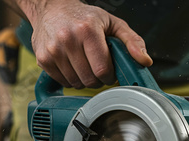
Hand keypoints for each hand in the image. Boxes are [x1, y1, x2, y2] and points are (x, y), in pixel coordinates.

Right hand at [25, 0, 152, 88]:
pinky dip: (71, 79)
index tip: (110, 72)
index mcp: (87, 30)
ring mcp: (53, 50)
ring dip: (85, 80)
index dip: (110, 76)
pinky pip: (63, 82)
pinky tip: (73, 66)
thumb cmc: (85, 17)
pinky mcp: (43, 59)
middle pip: (89, 79)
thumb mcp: (113, 23)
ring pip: (76, 83)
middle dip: (98, 79)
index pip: (102, 69)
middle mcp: (68, 39)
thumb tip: (145, 60)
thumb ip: (132, 41)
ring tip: (86, 66)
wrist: (52, 9)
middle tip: (98, 69)